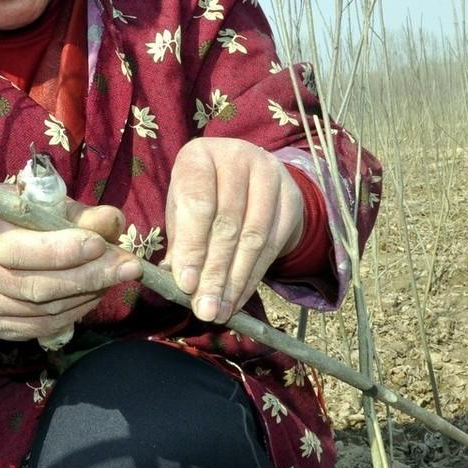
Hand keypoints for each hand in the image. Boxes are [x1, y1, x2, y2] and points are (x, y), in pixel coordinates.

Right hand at [0, 200, 141, 341]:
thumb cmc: (12, 218)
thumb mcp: (39, 204)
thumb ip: (75, 212)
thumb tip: (112, 220)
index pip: (18, 249)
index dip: (61, 250)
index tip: (101, 244)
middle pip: (34, 286)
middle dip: (89, 276)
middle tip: (130, 266)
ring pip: (43, 311)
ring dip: (87, 295)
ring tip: (115, 276)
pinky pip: (41, 327)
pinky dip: (74, 312)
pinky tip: (93, 294)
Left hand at [163, 137, 303, 323]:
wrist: (251, 176)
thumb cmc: (206, 193)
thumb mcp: (184, 208)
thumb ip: (181, 238)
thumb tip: (175, 278)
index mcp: (200, 156)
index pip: (198, 204)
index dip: (192, 247)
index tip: (186, 285)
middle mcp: (237, 157)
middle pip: (227, 224)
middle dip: (214, 273)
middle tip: (204, 309)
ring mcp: (269, 174)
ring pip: (253, 238)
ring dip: (236, 281)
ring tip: (220, 311)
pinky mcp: (291, 197)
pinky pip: (274, 245)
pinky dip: (254, 277)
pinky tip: (239, 298)